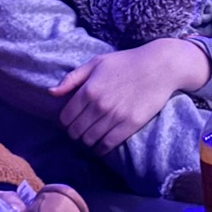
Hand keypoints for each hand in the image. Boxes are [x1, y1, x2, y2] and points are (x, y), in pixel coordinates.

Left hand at [49, 38, 207, 152]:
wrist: (159, 66)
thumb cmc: (126, 62)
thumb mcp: (97, 62)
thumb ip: (72, 78)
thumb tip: (51, 93)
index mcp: (88, 90)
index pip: (65, 118)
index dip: (66, 122)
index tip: (72, 120)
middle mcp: (99, 105)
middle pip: (75, 132)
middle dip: (75, 133)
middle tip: (81, 129)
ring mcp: (115, 116)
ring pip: (89, 140)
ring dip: (87, 141)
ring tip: (91, 136)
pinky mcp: (130, 125)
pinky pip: (107, 145)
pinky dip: (101, 148)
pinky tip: (101, 144)